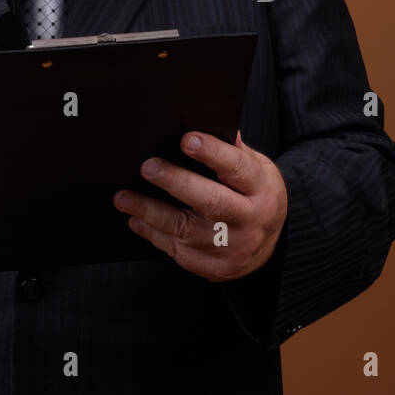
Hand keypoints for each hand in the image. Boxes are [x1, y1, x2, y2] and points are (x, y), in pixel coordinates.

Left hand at [113, 131, 286, 281]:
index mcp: (262, 190)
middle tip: (147, 167)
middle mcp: (250, 221)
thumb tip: (215, 126)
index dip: (212, 153)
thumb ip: (235, 151)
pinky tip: (137, 220)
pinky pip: (179, 252)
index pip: (237, 168)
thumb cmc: (256, 197)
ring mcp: (232, 248)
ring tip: (124, 197)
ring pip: (186, 230)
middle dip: (175, 183)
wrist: (270, 247)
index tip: (186, 139)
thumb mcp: (257, 170)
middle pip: (210, 202)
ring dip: (151, 212)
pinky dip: (154, 235)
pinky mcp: (215, 268)